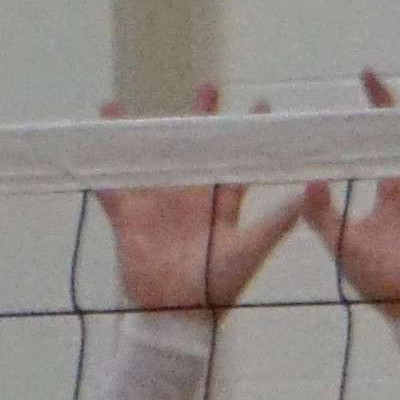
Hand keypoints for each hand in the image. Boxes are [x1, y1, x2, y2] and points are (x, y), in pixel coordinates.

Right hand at [96, 85, 317, 320]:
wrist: (174, 315)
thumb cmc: (215, 288)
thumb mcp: (247, 252)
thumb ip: (274, 222)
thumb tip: (306, 190)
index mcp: (221, 205)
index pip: (239, 161)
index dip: (250, 135)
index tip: (261, 104)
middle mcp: (190, 199)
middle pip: (197, 149)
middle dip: (202, 119)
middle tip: (209, 85)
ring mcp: (158, 207)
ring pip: (148, 160)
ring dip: (138, 135)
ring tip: (121, 107)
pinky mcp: (129, 220)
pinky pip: (111, 189)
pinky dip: (100, 170)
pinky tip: (92, 145)